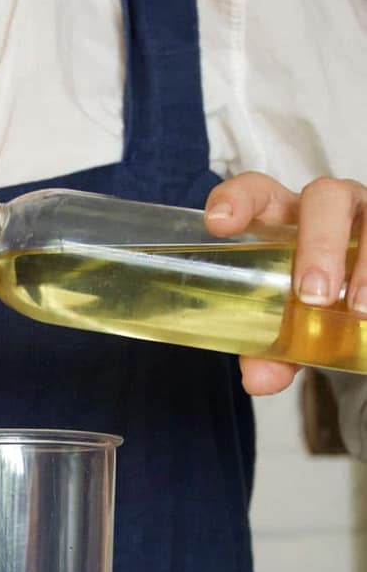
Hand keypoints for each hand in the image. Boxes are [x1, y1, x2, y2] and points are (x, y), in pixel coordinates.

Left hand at [203, 172, 366, 394]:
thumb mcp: (287, 326)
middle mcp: (329, 206)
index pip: (256, 191)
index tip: (219, 225)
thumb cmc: (312, 301)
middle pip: (325, 197)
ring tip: (360, 310)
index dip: (238, 199)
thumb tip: (258, 380)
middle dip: (320, 244)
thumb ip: (270, 351)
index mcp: (284, 217)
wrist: (358, 306)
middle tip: (312, 295)